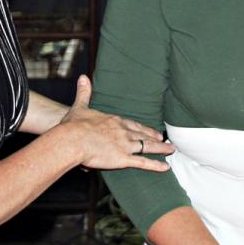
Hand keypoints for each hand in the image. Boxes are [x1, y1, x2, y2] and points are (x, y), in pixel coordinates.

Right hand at [58, 75, 173, 170]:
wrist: (72, 140)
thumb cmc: (73, 126)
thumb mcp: (79, 106)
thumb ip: (84, 92)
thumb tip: (83, 77)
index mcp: (114, 120)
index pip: (132, 124)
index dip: (143, 128)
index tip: (151, 130)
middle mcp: (123, 131)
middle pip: (143, 135)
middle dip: (154, 137)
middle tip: (164, 139)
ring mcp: (125, 145)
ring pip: (148, 147)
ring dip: (160, 149)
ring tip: (171, 150)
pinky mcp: (123, 158)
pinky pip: (143, 163)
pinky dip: (155, 165)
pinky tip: (165, 167)